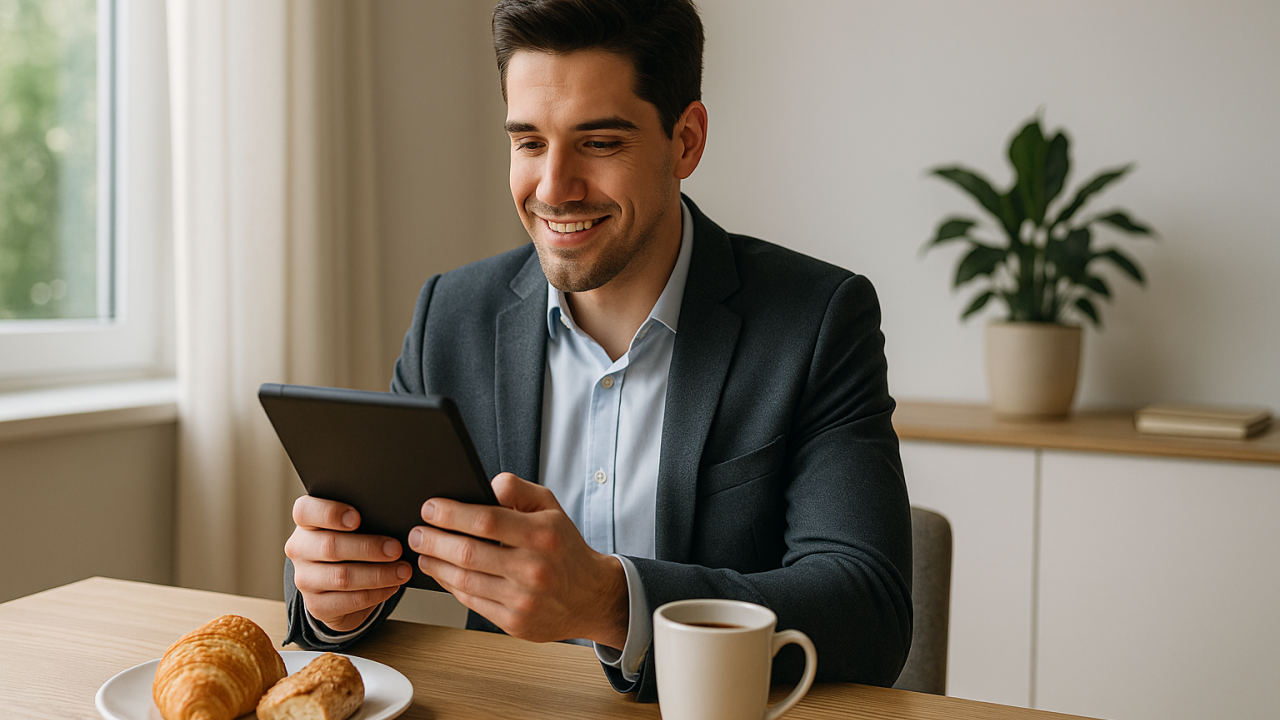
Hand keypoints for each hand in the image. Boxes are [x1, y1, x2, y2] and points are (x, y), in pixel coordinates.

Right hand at [285, 495, 412, 631]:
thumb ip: (365, 517)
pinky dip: (376, 593)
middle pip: (330, 546)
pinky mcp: (316, 605)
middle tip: (396, 549)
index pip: (305, 511)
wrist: (340, 584)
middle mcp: (299, 549)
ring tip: (403, 570)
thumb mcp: (354, 527)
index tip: (357, 518)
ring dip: (378, 574)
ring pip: (342, 577)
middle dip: (368, 548)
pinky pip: (349, 601)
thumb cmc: (353, 543)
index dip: (330, 513)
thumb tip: (394, 518)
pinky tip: (392, 586)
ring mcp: (305, 579)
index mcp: (306, 522)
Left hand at [409, 473, 628, 646]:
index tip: (430, 508)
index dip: (451, 514)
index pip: (487, 521)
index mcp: (543, 535)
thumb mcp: (551, 508)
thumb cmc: (565, 548)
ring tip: (423, 552)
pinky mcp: (515, 623)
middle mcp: (533, 568)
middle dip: (433, 540)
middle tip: (416, 532)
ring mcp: (523, 599)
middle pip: (468, 553)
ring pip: (464, 581)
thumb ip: (520, 490)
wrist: (590, 596)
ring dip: (436, 565)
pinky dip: (451, 586)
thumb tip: (489, 483)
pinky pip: (472, 602)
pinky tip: (443, 573)